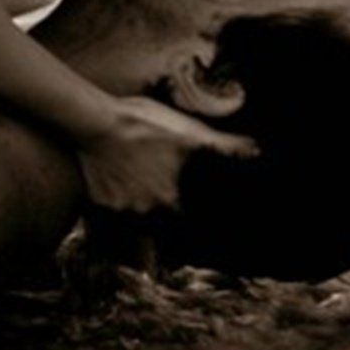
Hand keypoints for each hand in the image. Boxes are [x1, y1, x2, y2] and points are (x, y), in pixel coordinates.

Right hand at [76, 95, 257, 212]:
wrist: (93, 120)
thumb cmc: (141, 124)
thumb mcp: (187, 132)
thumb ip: (222, 146)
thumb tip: (256, 151)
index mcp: (169, 203)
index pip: (189, 228)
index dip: (197, 225)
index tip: (198, 219)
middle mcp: (143, 214)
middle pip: (162, 226)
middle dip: (168, 215)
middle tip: (167, 196)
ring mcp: (117, 211)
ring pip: (137, 220)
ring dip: (145, 210)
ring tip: (146, 189)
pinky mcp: (95, 203)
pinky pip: (113, 211)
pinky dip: (120, 202)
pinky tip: (122, 184)